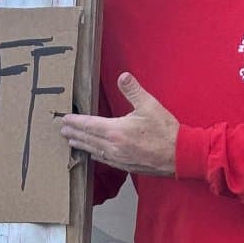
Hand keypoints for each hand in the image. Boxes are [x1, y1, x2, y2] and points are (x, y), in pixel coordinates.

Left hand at [60, 71, 179, 175]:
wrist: (180, 156)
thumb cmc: (166, 131)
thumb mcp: (150, 105)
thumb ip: (133, 90)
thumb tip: (122, 76)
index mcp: (117, 131)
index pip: (89, 125)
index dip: (76, 122)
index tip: (65, 119)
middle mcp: (114, 146)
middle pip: (88, 139)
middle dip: (74, 134)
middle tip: (62, 131)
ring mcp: (119, 159)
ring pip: (94, 151)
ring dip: (82, 145)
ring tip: (72, 142)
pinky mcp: (126, 166)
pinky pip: (105, 160)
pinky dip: (95, 155)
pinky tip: (93, 154)